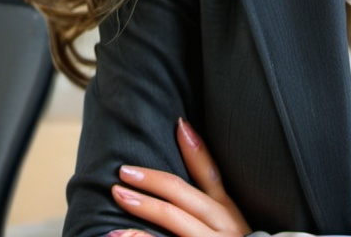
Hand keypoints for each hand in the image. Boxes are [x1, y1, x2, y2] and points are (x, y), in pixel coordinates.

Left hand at [109, 118, 249, 236]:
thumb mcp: (232, 227)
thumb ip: (213, 208)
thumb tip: (184, 182)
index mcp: (231, 214)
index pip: (213, 175)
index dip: (196, 149)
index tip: (179, 124)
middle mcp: (225, 226)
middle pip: (186, 196)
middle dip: (154, 180)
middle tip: (123, 171)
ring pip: (177, 220)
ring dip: (145, 205)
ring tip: (118, 196)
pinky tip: (122, 234)